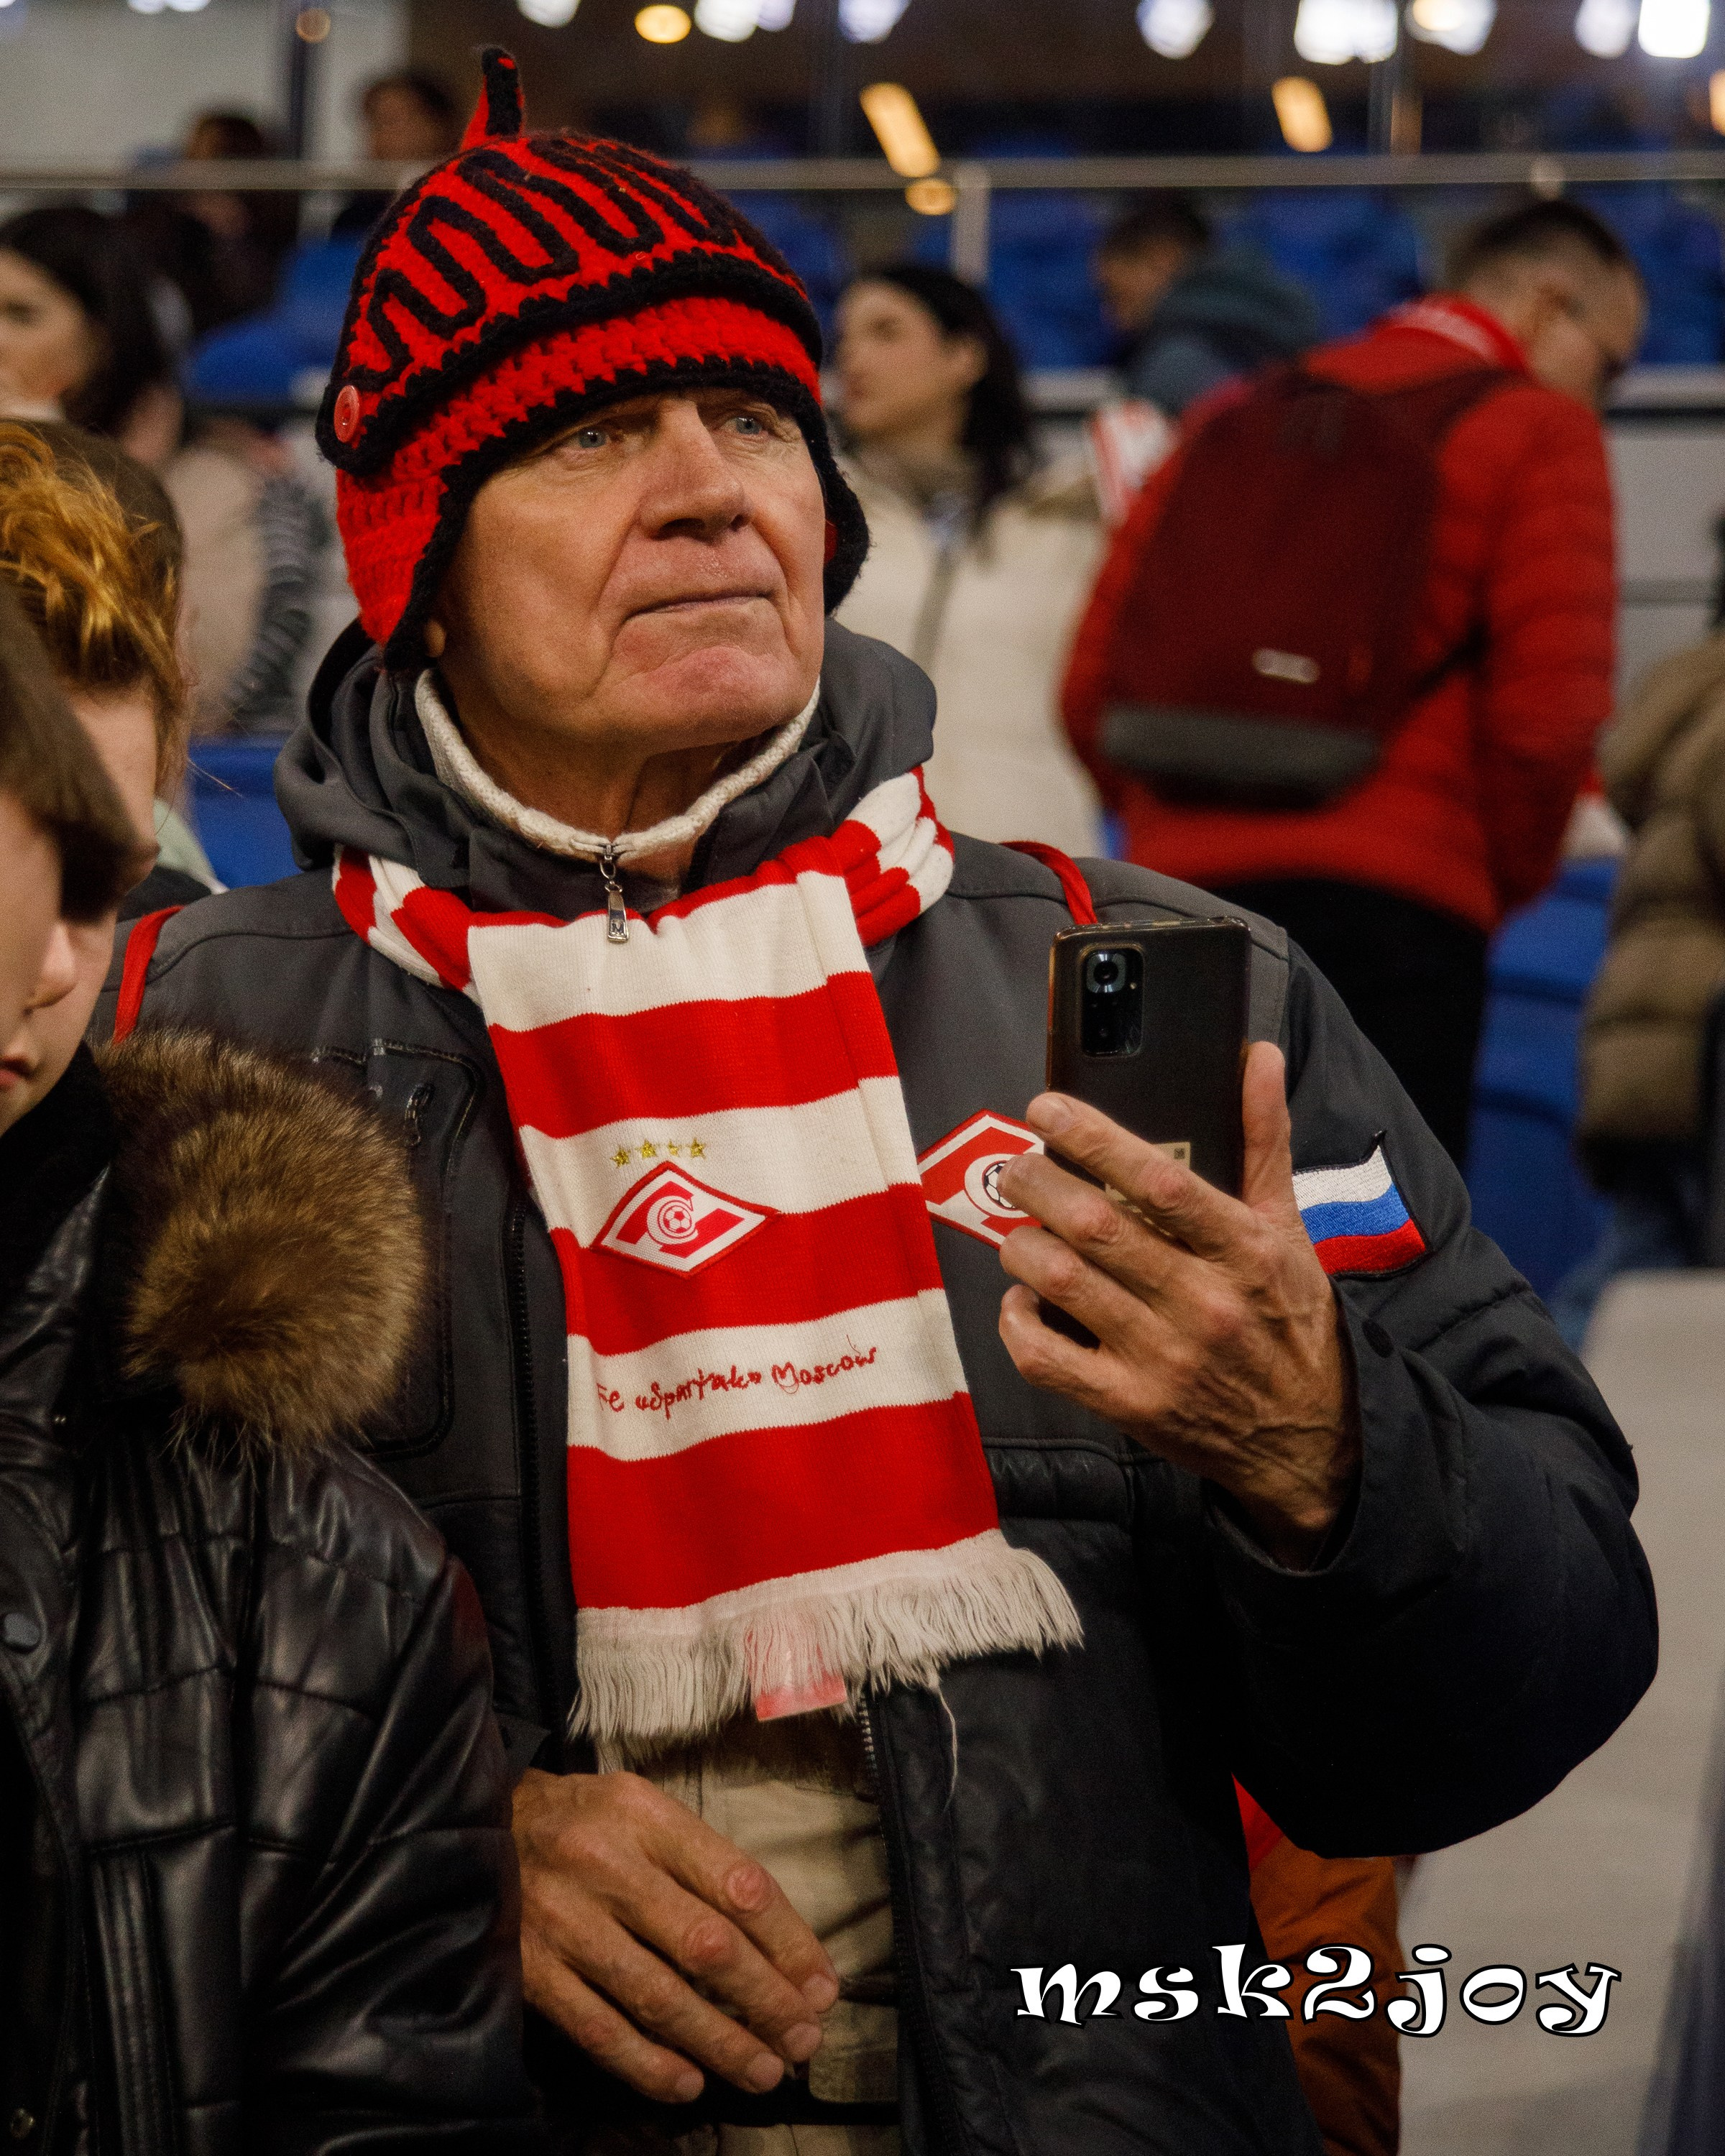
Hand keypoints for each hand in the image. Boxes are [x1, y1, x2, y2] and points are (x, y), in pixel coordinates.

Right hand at [513, 1768, 838, 2102]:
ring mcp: (566, 1921)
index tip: (820, 1984)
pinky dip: (648, 2064)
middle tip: (804, 2039)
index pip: (738, 1883)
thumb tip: (779, 1945)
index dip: (789, 1942)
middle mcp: (607, 1865)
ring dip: (720, 2042)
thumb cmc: (584, 1822)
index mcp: (645, 1816)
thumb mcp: (643, 1811)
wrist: (480, 1826)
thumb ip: (702, 1864)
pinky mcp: (533, 1971)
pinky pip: (600, 2029)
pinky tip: (688, 2084)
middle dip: (766, 2000)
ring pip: (659, 1996)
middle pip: (706, 1945)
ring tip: (763, 2071)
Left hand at [995, 1042, 1357, 1567]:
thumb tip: (1259, 1057)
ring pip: (1062, 1282)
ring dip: (1023, 1245)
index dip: (1094, 1138)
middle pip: (1095, 1226)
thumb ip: (1264, 1141)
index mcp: (1245, 1250)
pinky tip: (1025, 1298)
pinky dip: (1019, 1320)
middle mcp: (1204, 1302)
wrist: (1312, 1439)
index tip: (1049, 1110)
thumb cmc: (1292, 1322)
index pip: (1161, 1180)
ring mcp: (1163, 1358)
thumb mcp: (1288, 1229)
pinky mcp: (1131, 1406)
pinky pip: (1046, 1358)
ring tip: (1021, 1227)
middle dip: (1037, 1184)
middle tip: (1019, 1168)